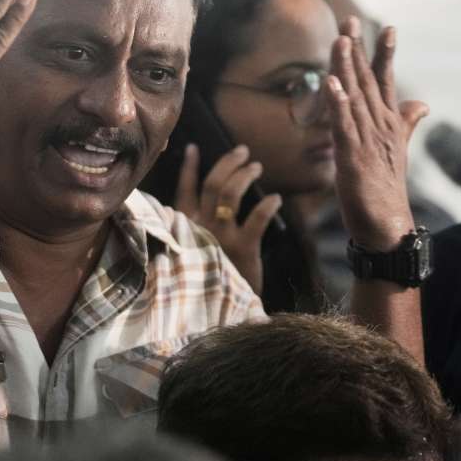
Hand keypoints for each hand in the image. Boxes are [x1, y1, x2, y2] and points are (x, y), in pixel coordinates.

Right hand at [174, 144, 282, 293]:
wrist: (218, 312)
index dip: (189, 167)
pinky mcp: (243, 248)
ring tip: (257, 166)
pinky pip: (257, 218)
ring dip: (245, 175)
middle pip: (213, 184)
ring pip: (230, 193)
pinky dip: (267, 205)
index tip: (195, 148)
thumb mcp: (193, 253)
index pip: (185, 190)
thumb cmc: (207, 281)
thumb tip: (205, 207)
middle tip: (243, 151)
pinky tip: (275, 198)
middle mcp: (200, 228)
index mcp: (185, 227)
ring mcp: (220, 237)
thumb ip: (194, 232)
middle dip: (228, 163)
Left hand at [327, 17, 428, 250]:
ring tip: (341, 40)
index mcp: (388, 124)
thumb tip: (422, 103)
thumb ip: (407, 123)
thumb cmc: (387, 188)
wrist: (388, 226)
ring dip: (347, 69)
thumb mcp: (396, 150)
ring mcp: (367, 141)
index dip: (384, 55)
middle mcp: (380, 127)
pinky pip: (343, 127)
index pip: (385, 83)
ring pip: (355, 98)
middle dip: (359, 50)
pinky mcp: (353, 158)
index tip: (387, 27)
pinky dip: (338, 105)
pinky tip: (332, 85)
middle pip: (368, 82)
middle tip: (351, 20)